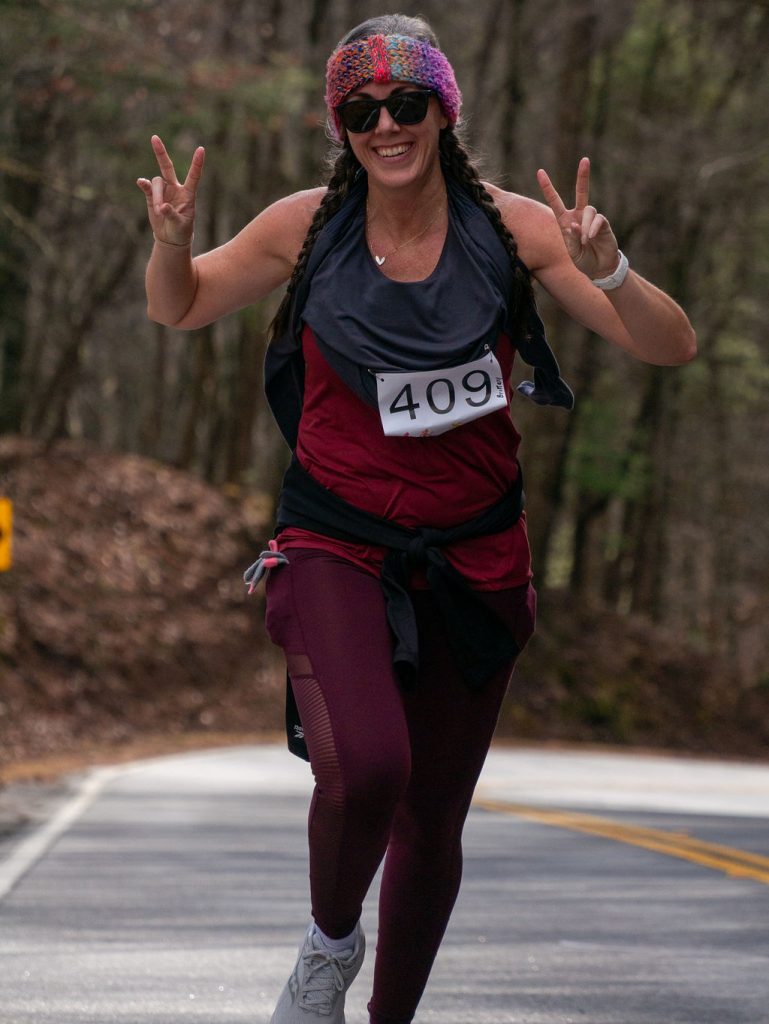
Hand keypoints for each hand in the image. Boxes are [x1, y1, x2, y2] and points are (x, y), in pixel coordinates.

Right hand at [136, 135, 204, 244]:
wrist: (170, 237)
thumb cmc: (181, 230)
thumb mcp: (180, 224)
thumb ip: (172, 215)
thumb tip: (162, 206)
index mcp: (188, 194)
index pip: (193, 176)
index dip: (197, 163)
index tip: (201, 149)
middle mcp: (175, 188)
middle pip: (167, 167)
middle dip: (160, 153)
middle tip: (154, 138)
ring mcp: (163, 191)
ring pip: (156, 183)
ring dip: (157, 196)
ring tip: (160, 212)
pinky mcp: (152, 196)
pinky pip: (147, 187)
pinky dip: (144, 184)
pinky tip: (140, 182)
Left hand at [536, 157, 619, 278]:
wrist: (600, 268)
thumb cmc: (583, 260)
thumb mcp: (572, 253)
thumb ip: (571, 240)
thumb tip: (574, 224)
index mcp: (565, 222)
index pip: (555, 202)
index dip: (548, 187)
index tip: (540, 172)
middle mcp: (578, 216)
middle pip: (581, 192)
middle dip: (583, 176)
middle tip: (585, 160)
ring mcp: (591, 218)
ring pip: (588, 210)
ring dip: (585, 226)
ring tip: (585, 241)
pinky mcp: (603, 223)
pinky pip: (597, 219)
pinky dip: (592, 228)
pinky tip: (591, 237)